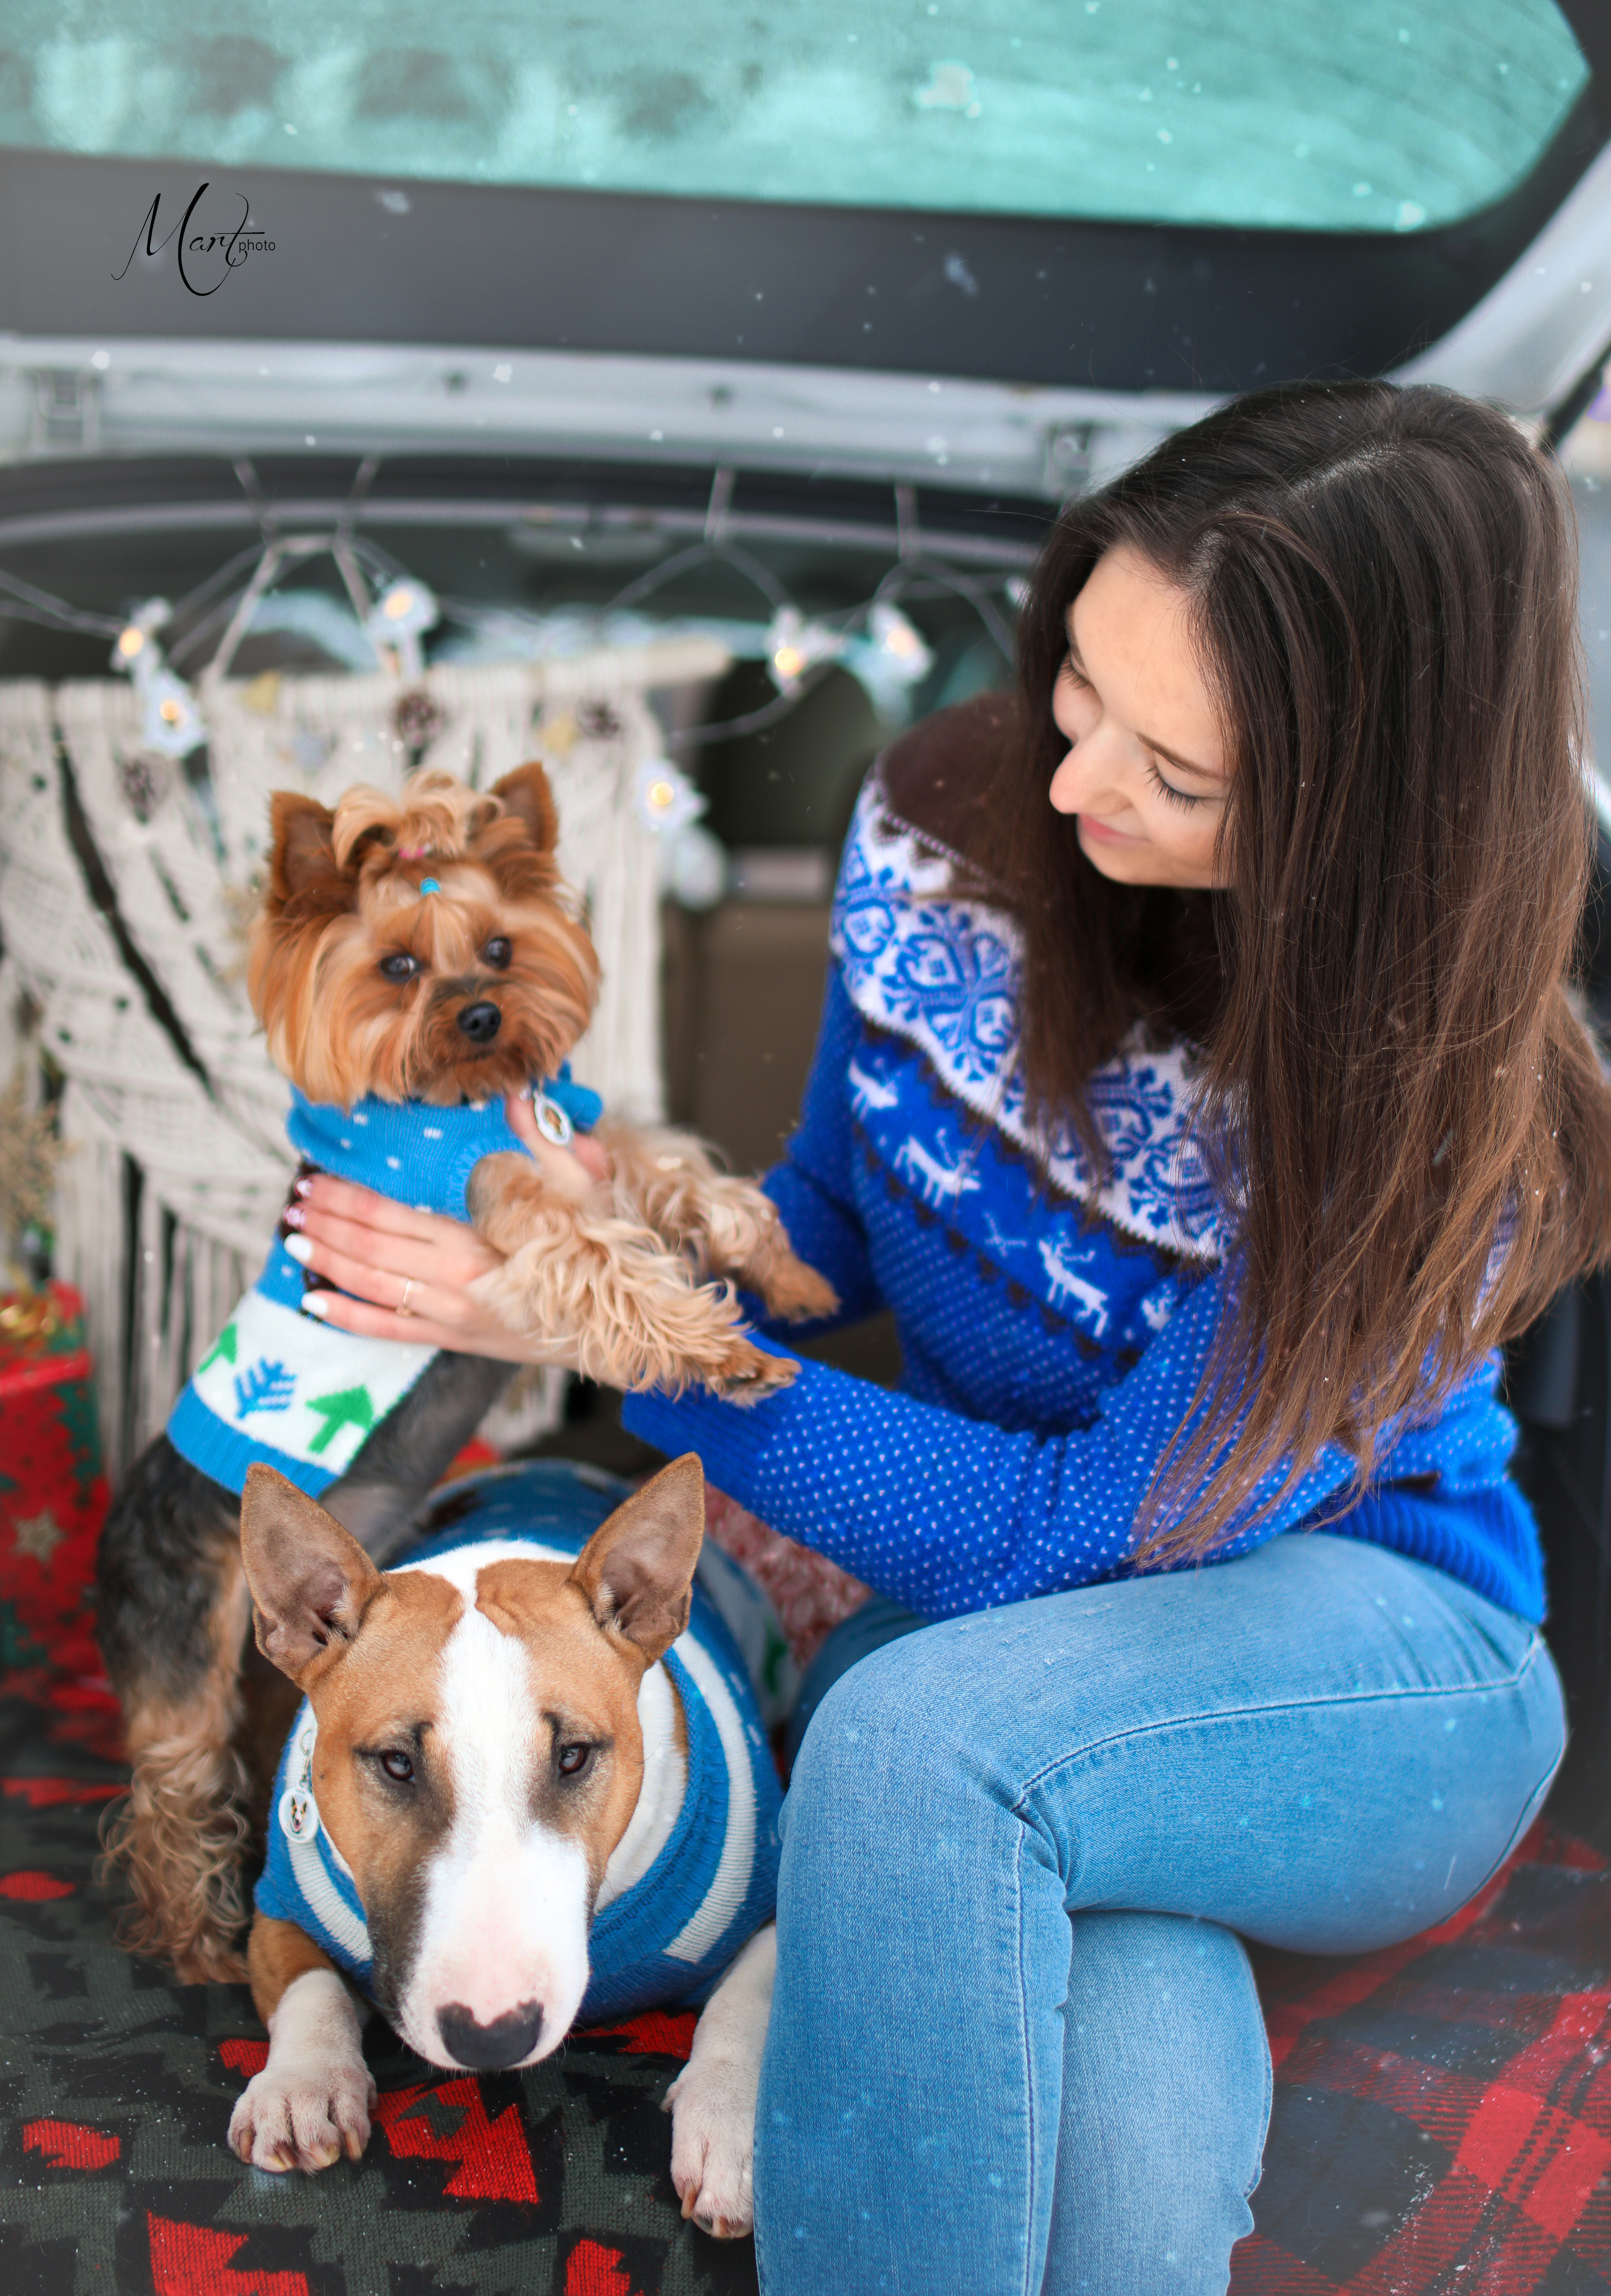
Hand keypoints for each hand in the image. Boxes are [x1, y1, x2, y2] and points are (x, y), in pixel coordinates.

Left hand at [282, 1094, 609, 1360]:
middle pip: (372, 1246)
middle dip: (326, 1224)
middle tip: (292, 1202)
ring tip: (291, 1242)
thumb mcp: (581, 1192)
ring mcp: (451, 1315)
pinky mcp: (454, 1339)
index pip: (394, 1213)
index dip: (349, 1195)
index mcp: (478, 1240)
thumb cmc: (601, 1255)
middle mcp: (455, 1280)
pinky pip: (388, 1331)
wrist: (618, 1330)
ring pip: (371, 1285)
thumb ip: (545, 1145)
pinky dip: (347, 1318)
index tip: (316, 1176)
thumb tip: (517, 1096)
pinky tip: (314, 1303)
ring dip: (327, 1263)